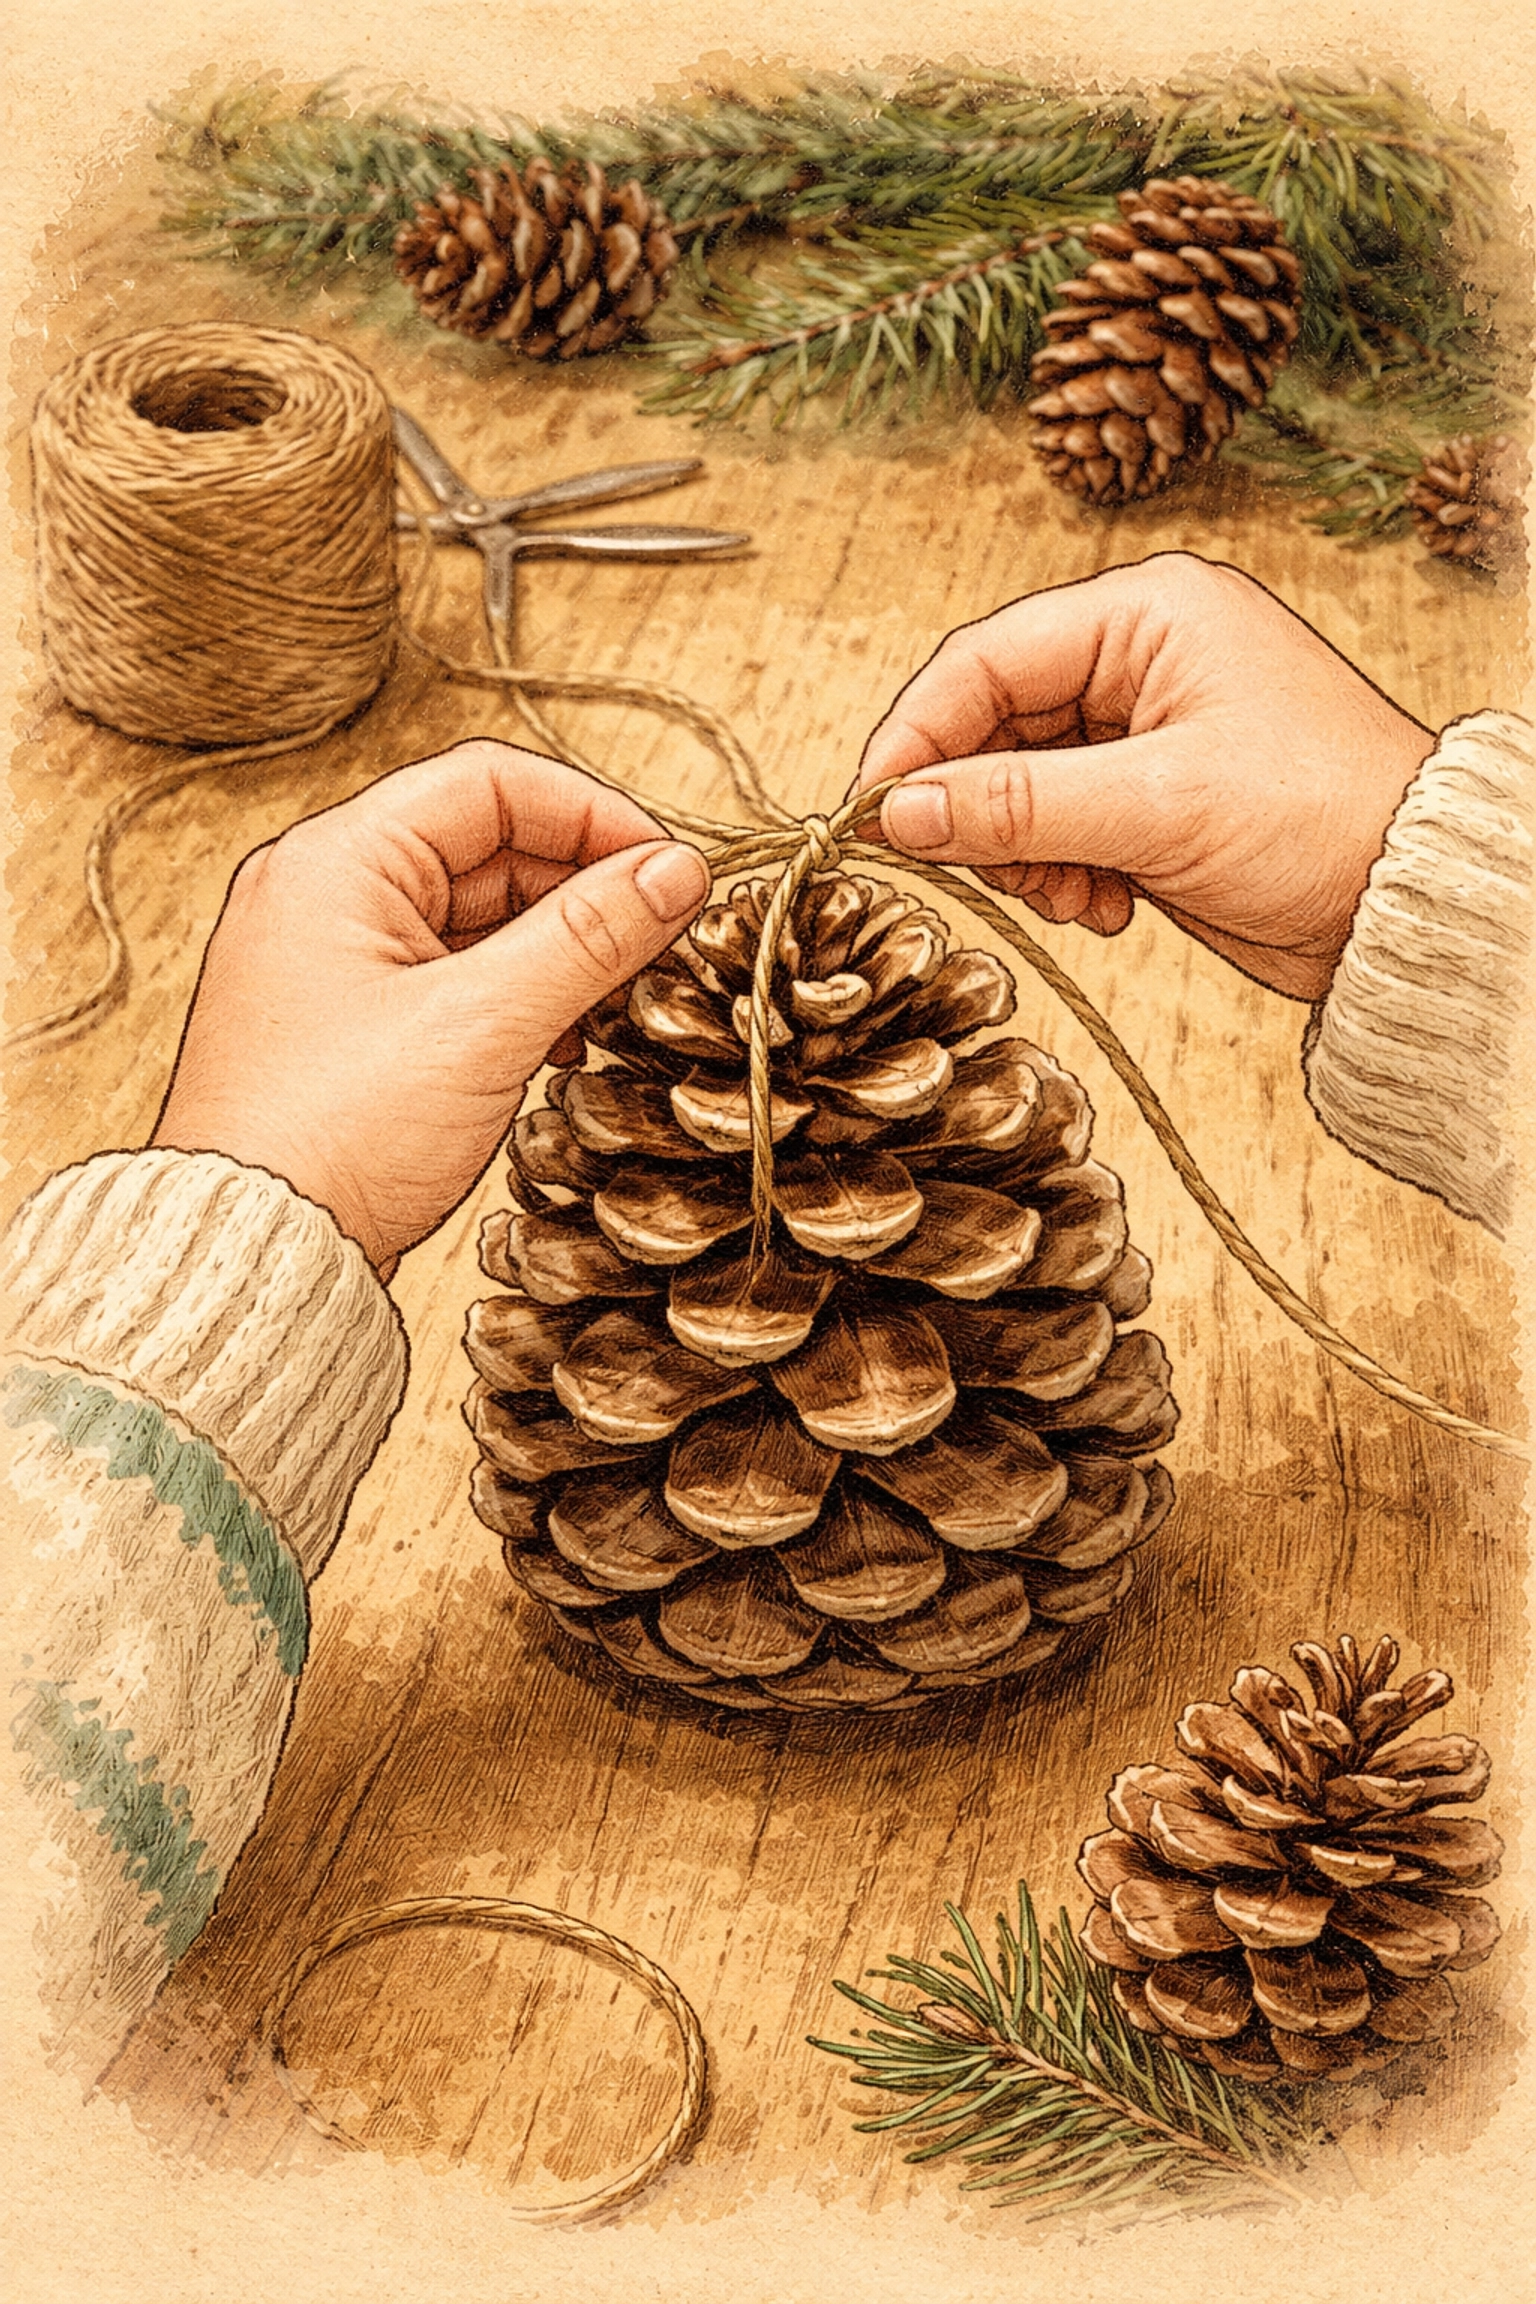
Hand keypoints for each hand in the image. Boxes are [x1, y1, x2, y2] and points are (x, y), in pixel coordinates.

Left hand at [152, 739, 709, 1271]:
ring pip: (481, 920)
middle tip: (664, 946)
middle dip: (585, 892)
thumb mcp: (484, 1024)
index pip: (492, 783)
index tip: (671, 873)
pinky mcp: (353, 1029)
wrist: (253, 1256)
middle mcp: (328, 894)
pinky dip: (520, 999)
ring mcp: (336, 963)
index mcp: (338, 860)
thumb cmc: (337, 1134)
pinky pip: (457, 980)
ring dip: (560, 951)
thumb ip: (589, 935)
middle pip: (491, 848)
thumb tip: (678, 872)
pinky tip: (565, 1045)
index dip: (594, 816)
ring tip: (618, 1005)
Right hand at [855, 553, 1434, 999]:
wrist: (1411, 901)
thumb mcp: (1156, 808)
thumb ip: (1016, 807)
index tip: (869, 814)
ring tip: (1074, 899)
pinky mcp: (1150, 796)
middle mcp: (1139, 658)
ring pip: (1018, 787)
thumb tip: (894, 813)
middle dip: (978, 811)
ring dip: (1023, 855)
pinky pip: (1058, 828)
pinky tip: (1108, 908)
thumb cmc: (1318, 819)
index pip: (984, 660)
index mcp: (1147, 614)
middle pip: (992, 727)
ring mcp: (1143, 730)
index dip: (915, 737)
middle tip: (984, 875)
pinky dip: (1061, 874)